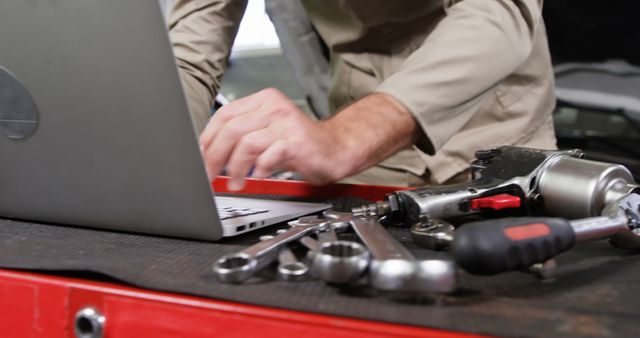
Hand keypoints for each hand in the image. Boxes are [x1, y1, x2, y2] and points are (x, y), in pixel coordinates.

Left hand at [199, 88, 419, 190]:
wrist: (337, 150)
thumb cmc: (302, 145)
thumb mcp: (269, 133)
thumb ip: (243, 137)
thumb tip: (211, 153)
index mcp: (264, 101)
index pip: (224, 115)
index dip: (208, 139)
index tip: (200, 157)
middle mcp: (274, 107)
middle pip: (231, 128)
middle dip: (214, 156)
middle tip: (209, 175)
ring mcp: (285, 123)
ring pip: (245, 143)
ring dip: (235, 168)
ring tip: (235, 183)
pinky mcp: (296, 141)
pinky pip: (267, 156)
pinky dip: (259, 170)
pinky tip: (258, 177)